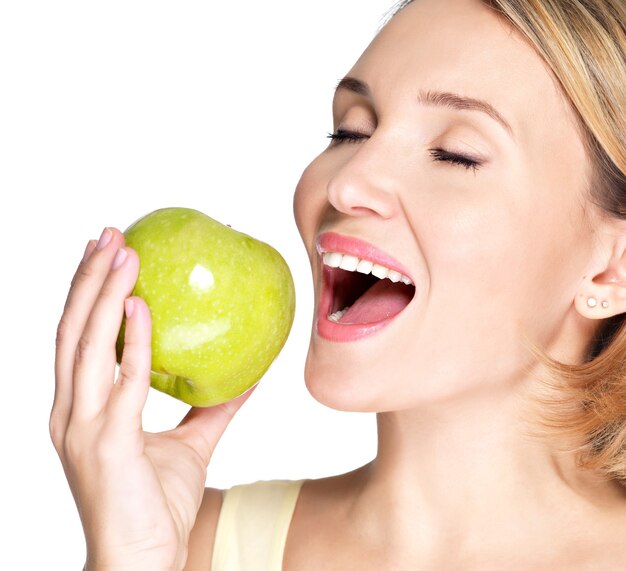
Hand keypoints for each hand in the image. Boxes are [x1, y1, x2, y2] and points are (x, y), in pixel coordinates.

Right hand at [50, 228, 254, 570]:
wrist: (141, 563)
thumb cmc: (154, 505)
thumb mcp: (190, 446)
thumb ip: (212, 409)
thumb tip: (248, 376)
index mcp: (81, 408)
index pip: (76, 337)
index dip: (85, 293)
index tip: (103, 253)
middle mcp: (70, 412)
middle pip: (71, 329)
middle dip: (86, 278)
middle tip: (108, 233)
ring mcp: (80, 427)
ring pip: (84, 345)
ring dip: (101, 294)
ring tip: (121, 253)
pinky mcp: (104, 444)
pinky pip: (121, 382)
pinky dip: (129, 341)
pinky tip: (141, 307)